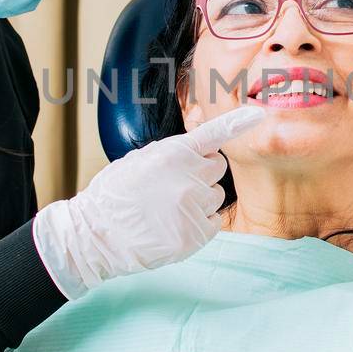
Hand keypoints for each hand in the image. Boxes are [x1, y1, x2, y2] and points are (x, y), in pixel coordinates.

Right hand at [33, 104, 264, 298]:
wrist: (96, 236)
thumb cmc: (113, 197)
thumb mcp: (139, 160)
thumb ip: (171, 153)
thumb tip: (195, 149)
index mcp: (173, 154)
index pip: (213, 134)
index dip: (236, 123)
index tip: (256, 115)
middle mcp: (189, 177)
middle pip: (217, 167)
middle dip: (203, 172)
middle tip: (177, 184)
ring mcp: (194, 207)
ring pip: (215, 195)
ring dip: (200, 199)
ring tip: (169, 208)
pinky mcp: (196, 234)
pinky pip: (213, 221)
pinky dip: (200, 222)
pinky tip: (175, 225)